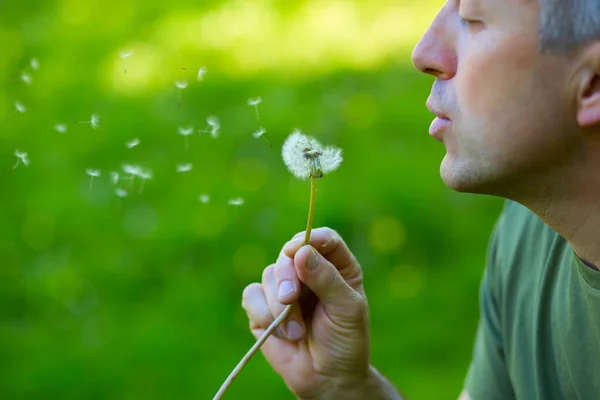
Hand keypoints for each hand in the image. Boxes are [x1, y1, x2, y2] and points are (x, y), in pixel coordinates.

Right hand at [242, 227, 369, 398]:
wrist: (326, 378)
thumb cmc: (345, 341)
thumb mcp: (347, 310)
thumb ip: (327, 279)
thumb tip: (301, 252)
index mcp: (337, 267)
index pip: (324, 239)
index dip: (310, 238)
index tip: (297, 248)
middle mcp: (309, 271)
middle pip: (289, 254)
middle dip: (287, 277)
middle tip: (291, 300)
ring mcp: (284, 287)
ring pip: (268, 274)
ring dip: (279, 306)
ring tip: (297, 332)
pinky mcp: (262, 306)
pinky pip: (251, 295)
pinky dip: (263, 313)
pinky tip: (280, 333)